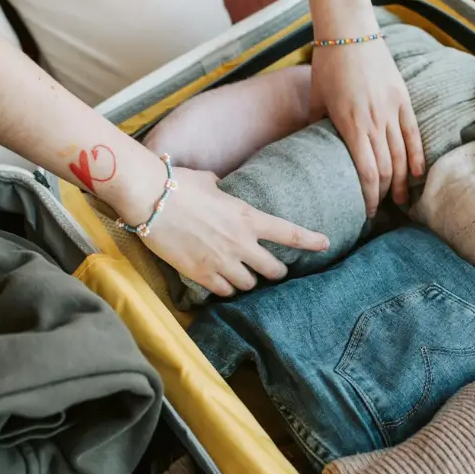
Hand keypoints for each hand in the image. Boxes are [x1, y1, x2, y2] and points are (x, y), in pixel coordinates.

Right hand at [140, 167, 329, 295]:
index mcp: (248, 217)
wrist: (149, 199)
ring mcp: (221, 261)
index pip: (289, 233)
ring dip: (248, 281)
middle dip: (276, 271)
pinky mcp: (201, 274)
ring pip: (249, 284)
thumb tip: (219, 186)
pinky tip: (221, 282)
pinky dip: (226, 288)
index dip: (310, 240)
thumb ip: (222, 190)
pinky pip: (224, 291)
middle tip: (273, 270)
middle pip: (274, 270)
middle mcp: (240, 242)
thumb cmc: (178, 184)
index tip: (325, 243)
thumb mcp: (209, 182)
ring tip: (241, 275)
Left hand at [310, 38, 424, 215]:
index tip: (367, 212)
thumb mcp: (316, 98)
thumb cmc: (328, 64)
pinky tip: (417, 174)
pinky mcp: (403, 98)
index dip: (369, 196)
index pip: (366, 172)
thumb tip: (312, 150)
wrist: (350, 30)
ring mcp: (391, 109)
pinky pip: (413, 133)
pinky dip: (417, 156)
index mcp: (350, 124)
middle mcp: (374, 120)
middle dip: (384, 194)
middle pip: (386, 169)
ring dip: (402, 181)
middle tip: (381, 210)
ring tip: (400, 200)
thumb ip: (316, 126)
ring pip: (402, 155)